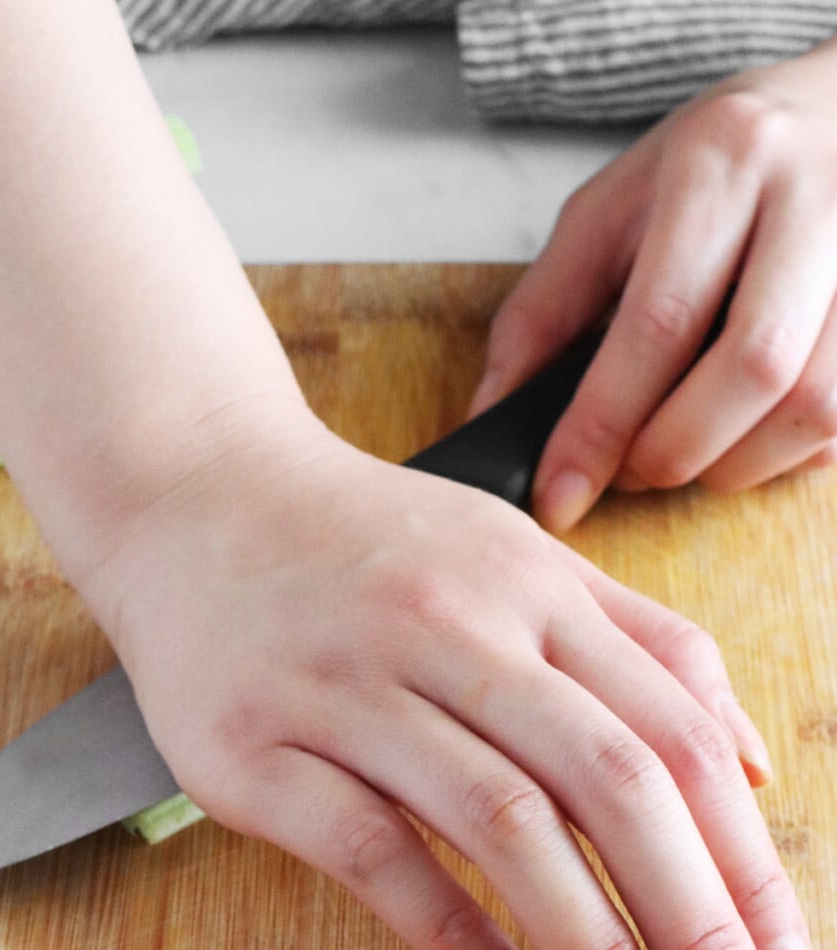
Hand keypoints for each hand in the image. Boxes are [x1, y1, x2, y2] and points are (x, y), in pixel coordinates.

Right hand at [82, 399, 816, 949]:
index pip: (679, 736)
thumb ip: (643, 648)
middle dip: (696, 924)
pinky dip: (447, 927)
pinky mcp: (256, 748)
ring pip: (499, 820)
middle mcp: (453, 629)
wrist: (193, 498)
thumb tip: (750, 764)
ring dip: (590, 947)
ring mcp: (349, 687)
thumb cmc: (367, 546)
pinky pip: (366, 847)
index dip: (749, 866)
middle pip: (611, 782)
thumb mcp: (519, 560)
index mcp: (532, 588)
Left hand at [470, 41, 836, 530]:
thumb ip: (544, 311)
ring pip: (814, 406)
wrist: (836, 113)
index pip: (658, 322)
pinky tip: (748, 431)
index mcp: (722, 162)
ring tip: (689, 450)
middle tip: (633, 469)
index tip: (560, 493)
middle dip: (675, 450)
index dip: (602, 427)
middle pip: (751, 371)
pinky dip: (788, 452)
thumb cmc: (713, 170)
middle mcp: (812, 199)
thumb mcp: (610, 211)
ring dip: (736, 463)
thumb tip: (491, 414)